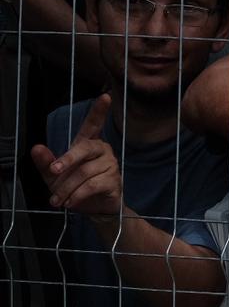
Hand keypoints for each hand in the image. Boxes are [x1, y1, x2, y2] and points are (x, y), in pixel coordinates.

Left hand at [29, 94, 123, 220]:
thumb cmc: (75, 187)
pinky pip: (92, 185)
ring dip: (67, 188)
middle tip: (54, 171)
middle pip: (85, 148)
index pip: (93, 125)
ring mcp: (110, 164)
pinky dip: (78, 195)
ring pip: (84, 172)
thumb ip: (46, 162)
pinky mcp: (114, 180)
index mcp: (88, 145)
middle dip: (67, 160)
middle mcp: (102, 150)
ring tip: (58, 200)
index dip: (99, 111)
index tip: (105, 96)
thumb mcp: (55, 176)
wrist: (94, 209)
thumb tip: (36, 147)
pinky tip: (71, 202)